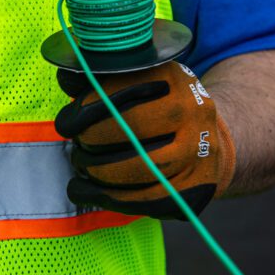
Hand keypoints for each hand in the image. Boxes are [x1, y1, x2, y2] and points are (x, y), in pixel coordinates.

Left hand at [55, 61, 235, 219]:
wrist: (209, 140)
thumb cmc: (157, 108)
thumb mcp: (135, 82)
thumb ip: (99, 78)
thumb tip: (65, 75)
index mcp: (173, 78)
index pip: (122, 91)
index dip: (86, 109)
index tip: (66, 123)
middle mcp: (194, 111)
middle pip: (132, 128)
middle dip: (92, 140)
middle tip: (77, 147)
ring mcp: (200, 151)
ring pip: (141, 167)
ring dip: (100, 172)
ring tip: (81, 168)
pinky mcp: (196, 187)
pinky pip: (149, 199)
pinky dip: (112, 199)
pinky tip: (91, 192)